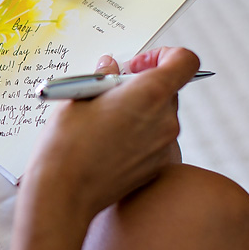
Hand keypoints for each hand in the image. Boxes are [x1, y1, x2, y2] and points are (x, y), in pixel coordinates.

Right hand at [24, 46, 198, 225]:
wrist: (64, 194)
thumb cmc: (66, 144)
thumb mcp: (79, 97)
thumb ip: (104, 78)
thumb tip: (110, 67)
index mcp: (149, 94)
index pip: (184, 61)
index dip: (164, 55)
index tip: (136, 65)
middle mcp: (165, 120)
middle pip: (168, 90)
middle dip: (142, 86)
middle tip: (109, 94)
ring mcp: (163, 147)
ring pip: (159, 116)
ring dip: (138, 111)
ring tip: (102, 122)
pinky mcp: (156, 167)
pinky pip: (153, 141)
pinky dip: (136, 135)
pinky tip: (106, 145)